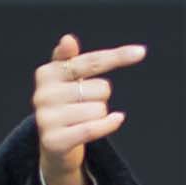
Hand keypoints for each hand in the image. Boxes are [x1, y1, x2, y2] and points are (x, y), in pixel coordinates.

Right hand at [34, 30, 146, 184]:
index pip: (89, 62)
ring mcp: (47, 118)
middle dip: (101, 98)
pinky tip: (116, 120)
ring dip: (100, 116)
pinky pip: (93, 128)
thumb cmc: (66, 106)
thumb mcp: (67, 80)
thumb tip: (68, 39)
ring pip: (99, 110)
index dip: (117, 57)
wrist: (54, 145)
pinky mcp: (54, 140)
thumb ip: (70, 59)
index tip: (141, 52)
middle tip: (86, 105)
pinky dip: (109, 125)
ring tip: (84, 119)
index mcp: (47, 73)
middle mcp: (43, 94)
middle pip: (101, 89)